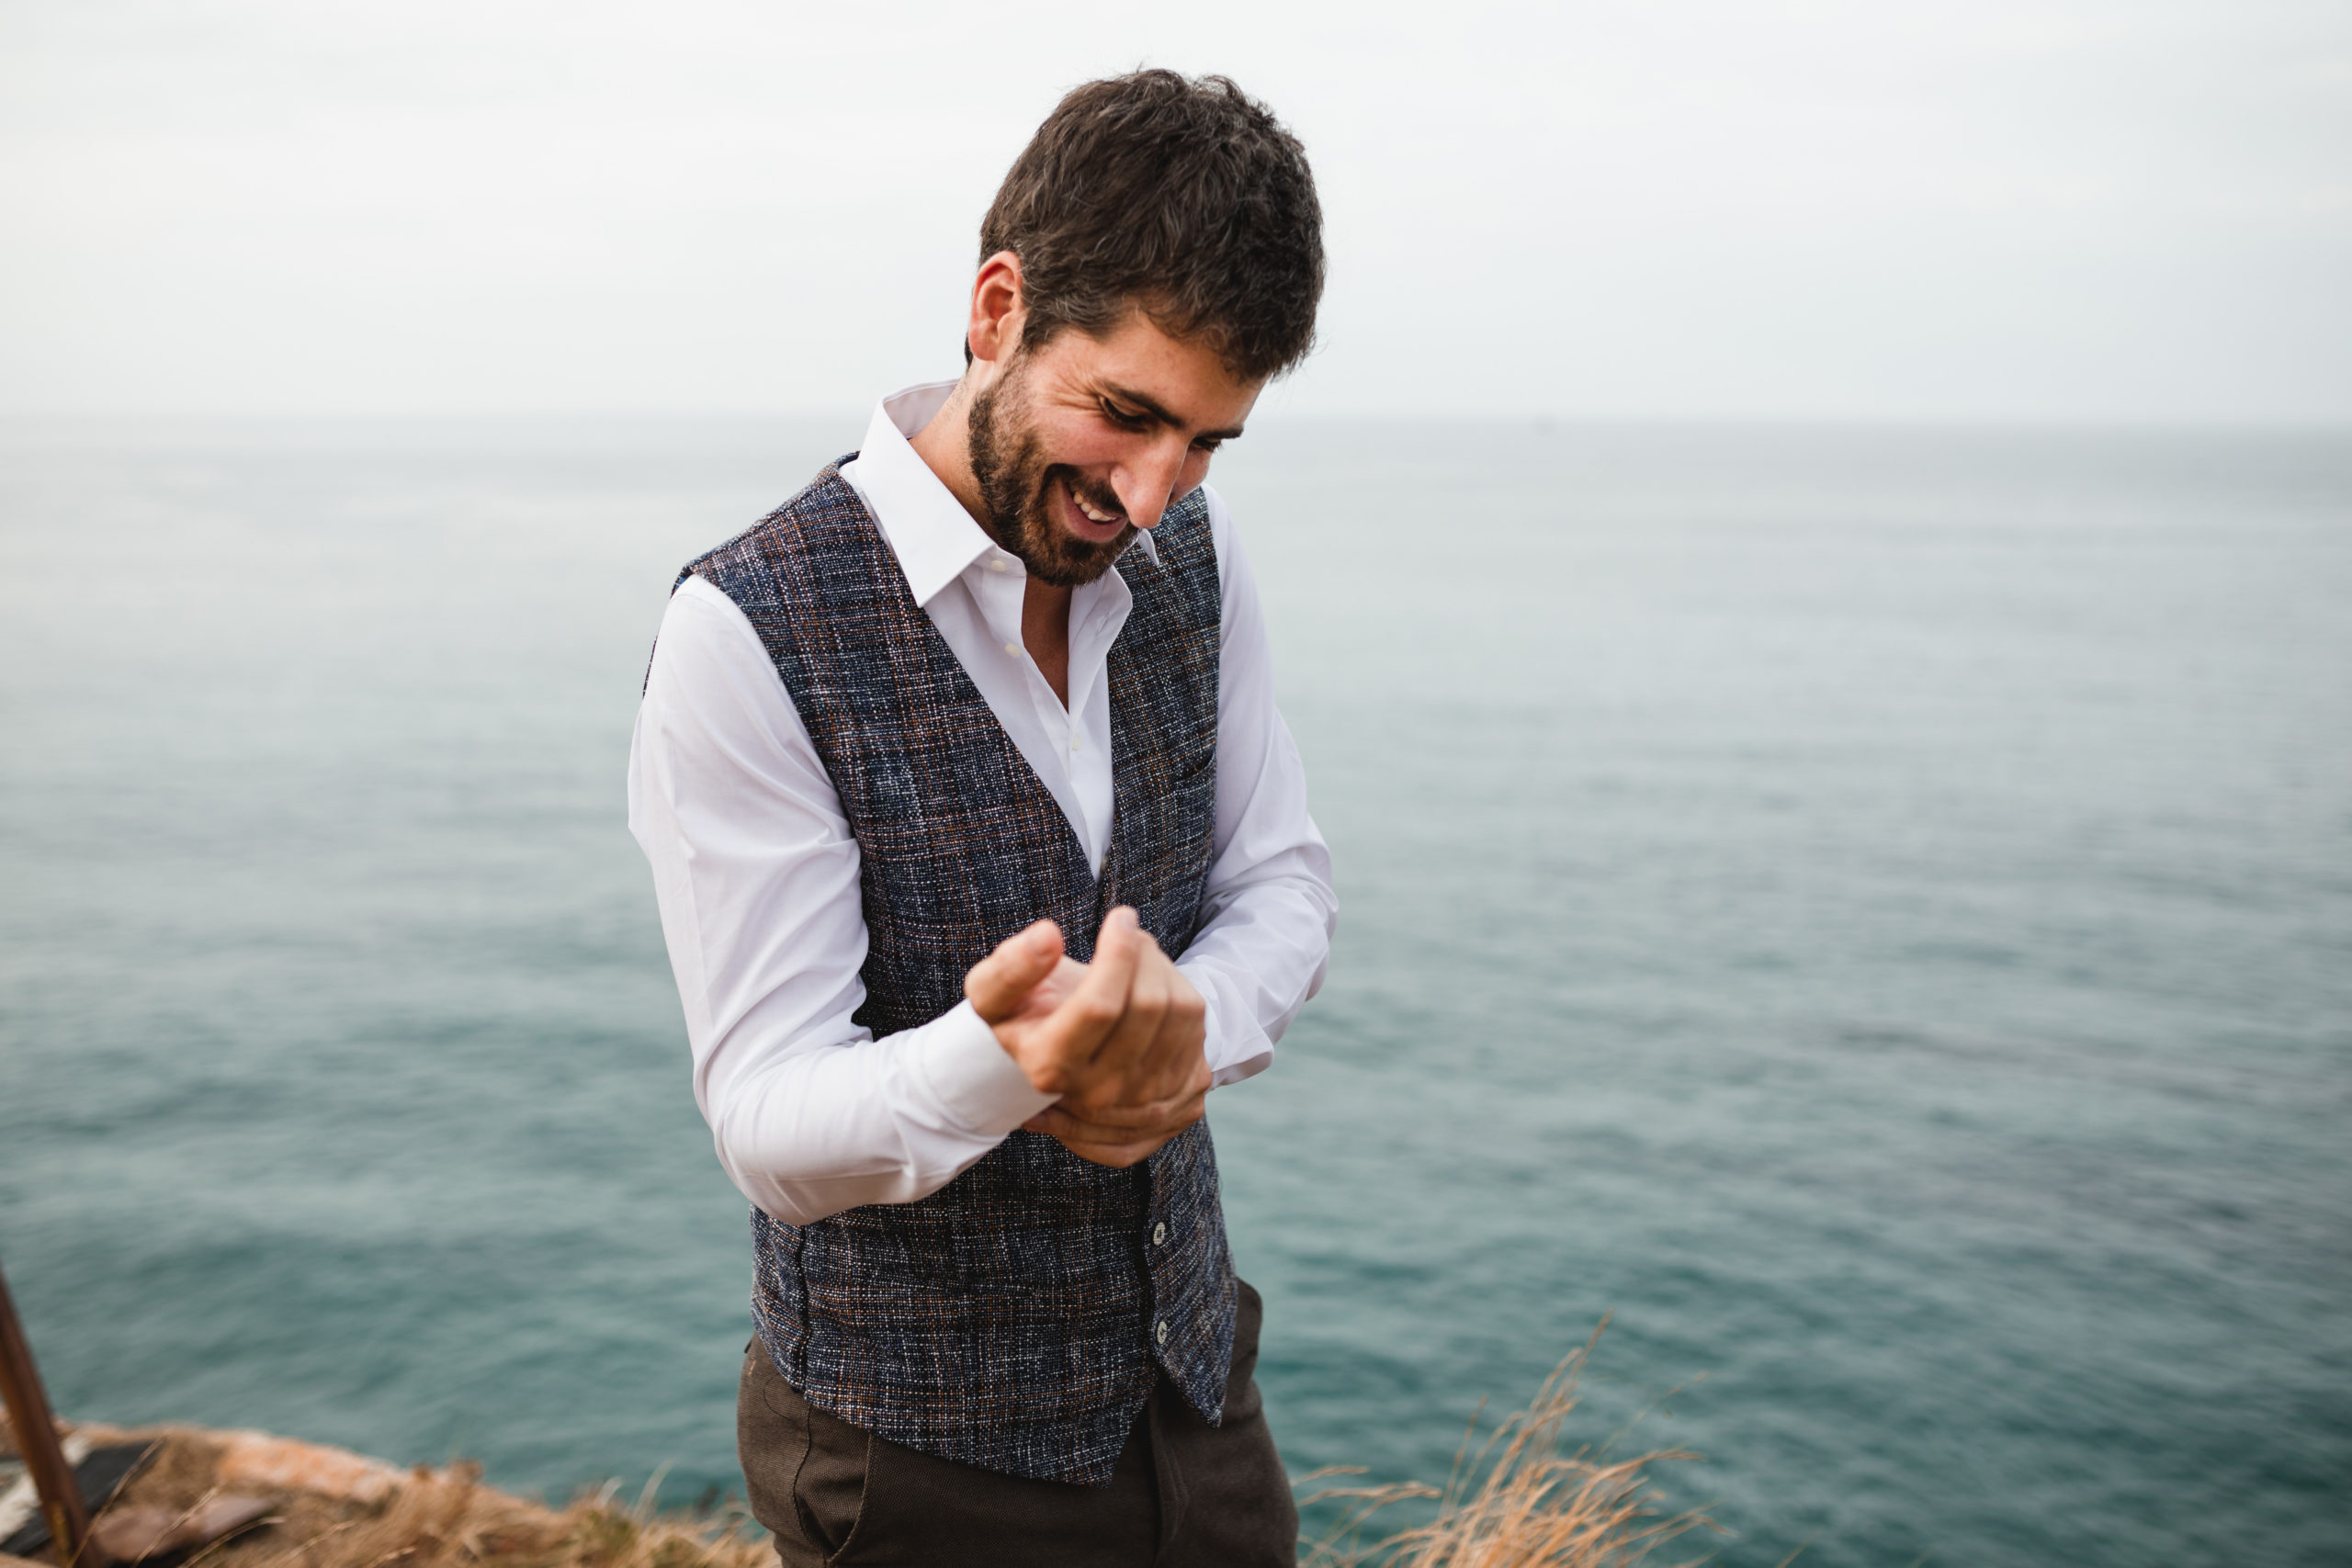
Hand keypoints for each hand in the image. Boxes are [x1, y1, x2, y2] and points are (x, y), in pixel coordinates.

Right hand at [963, 908, 1210, 1167]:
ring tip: (1136, 954)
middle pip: (1146, 1005)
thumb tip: (1048, 937)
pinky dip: (1178, 986)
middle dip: (1141, 951)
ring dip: (1161, 965)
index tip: (1119, 916)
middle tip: (1126, 927)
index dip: (1117, 953)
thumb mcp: (992, 996)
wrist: (1056, 1059)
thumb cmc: (1023, 1015)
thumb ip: (1009, 969)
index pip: (1099, 1007)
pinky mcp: (1178, 1085)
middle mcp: (1100, 1091)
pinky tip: (1152, 982)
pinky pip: (1195, 1020)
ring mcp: (1144, 1095)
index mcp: (1050, 1067)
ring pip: (1178, 1009)